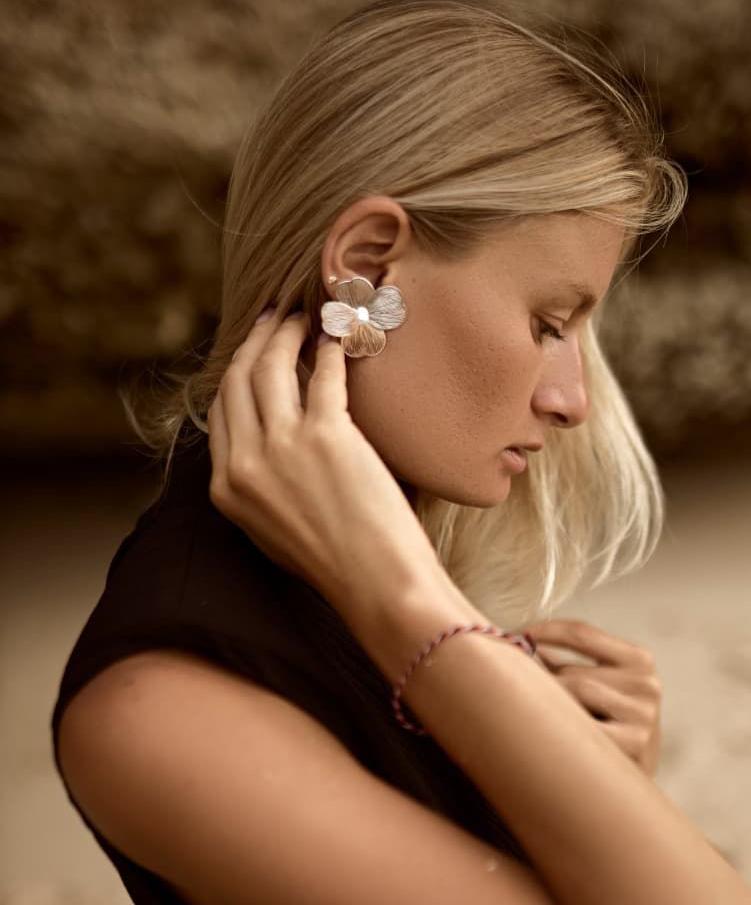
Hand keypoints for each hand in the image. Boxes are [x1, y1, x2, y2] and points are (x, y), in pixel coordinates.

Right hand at [206, 310, 444, 611]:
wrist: (377, 586)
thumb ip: (260, 487)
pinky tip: (340, 336)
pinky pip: (323, 374)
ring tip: (304, 318)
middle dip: (255, 341)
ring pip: (270, 366)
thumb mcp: (274, 531)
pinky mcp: (326, 436)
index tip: (254, 352)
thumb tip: (267, 443)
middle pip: (237, 380)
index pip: (220, 412)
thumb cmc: (339, 565)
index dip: (237, 374)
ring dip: (286, 333)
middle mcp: (244, 465)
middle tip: (276, 319)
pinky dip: (332, 348)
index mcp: (225, 490)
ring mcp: (281, 448)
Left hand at [524, 618, 661, 777]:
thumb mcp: (600, 687)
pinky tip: (549, 734)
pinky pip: (582, 727)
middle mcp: (647, 684)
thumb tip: (518, 644)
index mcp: (640, 660)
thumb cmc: (606, 727)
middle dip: (540, 682)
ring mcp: (643, 716)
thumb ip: (566, 665)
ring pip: (576, 697)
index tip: (516, 637)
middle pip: (572, 674)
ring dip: (549, 705)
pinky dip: (560, 727)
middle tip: (513, 690)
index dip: (544, 633)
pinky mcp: (635, 744)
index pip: (582, 634)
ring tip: (535, 718)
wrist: (634, 785)